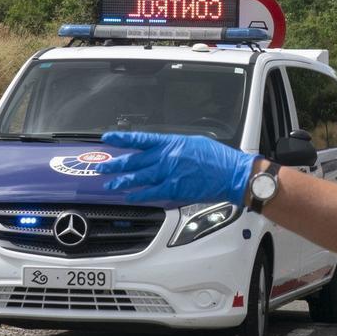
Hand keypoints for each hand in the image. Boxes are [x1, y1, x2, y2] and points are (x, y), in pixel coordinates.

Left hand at [97, 132, 259, 204]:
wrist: (233, 174)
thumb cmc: (219, 158)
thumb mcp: (195, 143)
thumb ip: (176, 147)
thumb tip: (163, 151)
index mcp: (172, 142)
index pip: (140, 139)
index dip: (122, 139)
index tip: (108, 138)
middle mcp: (167, 157)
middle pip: (134, 161)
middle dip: (116, 164)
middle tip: (103, 168)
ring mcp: (169, 174)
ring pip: (138, 177)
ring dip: (122, 181)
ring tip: (110, 184)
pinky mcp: (175, 189)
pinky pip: (151, 193)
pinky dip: (139, 196)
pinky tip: (129, 197)